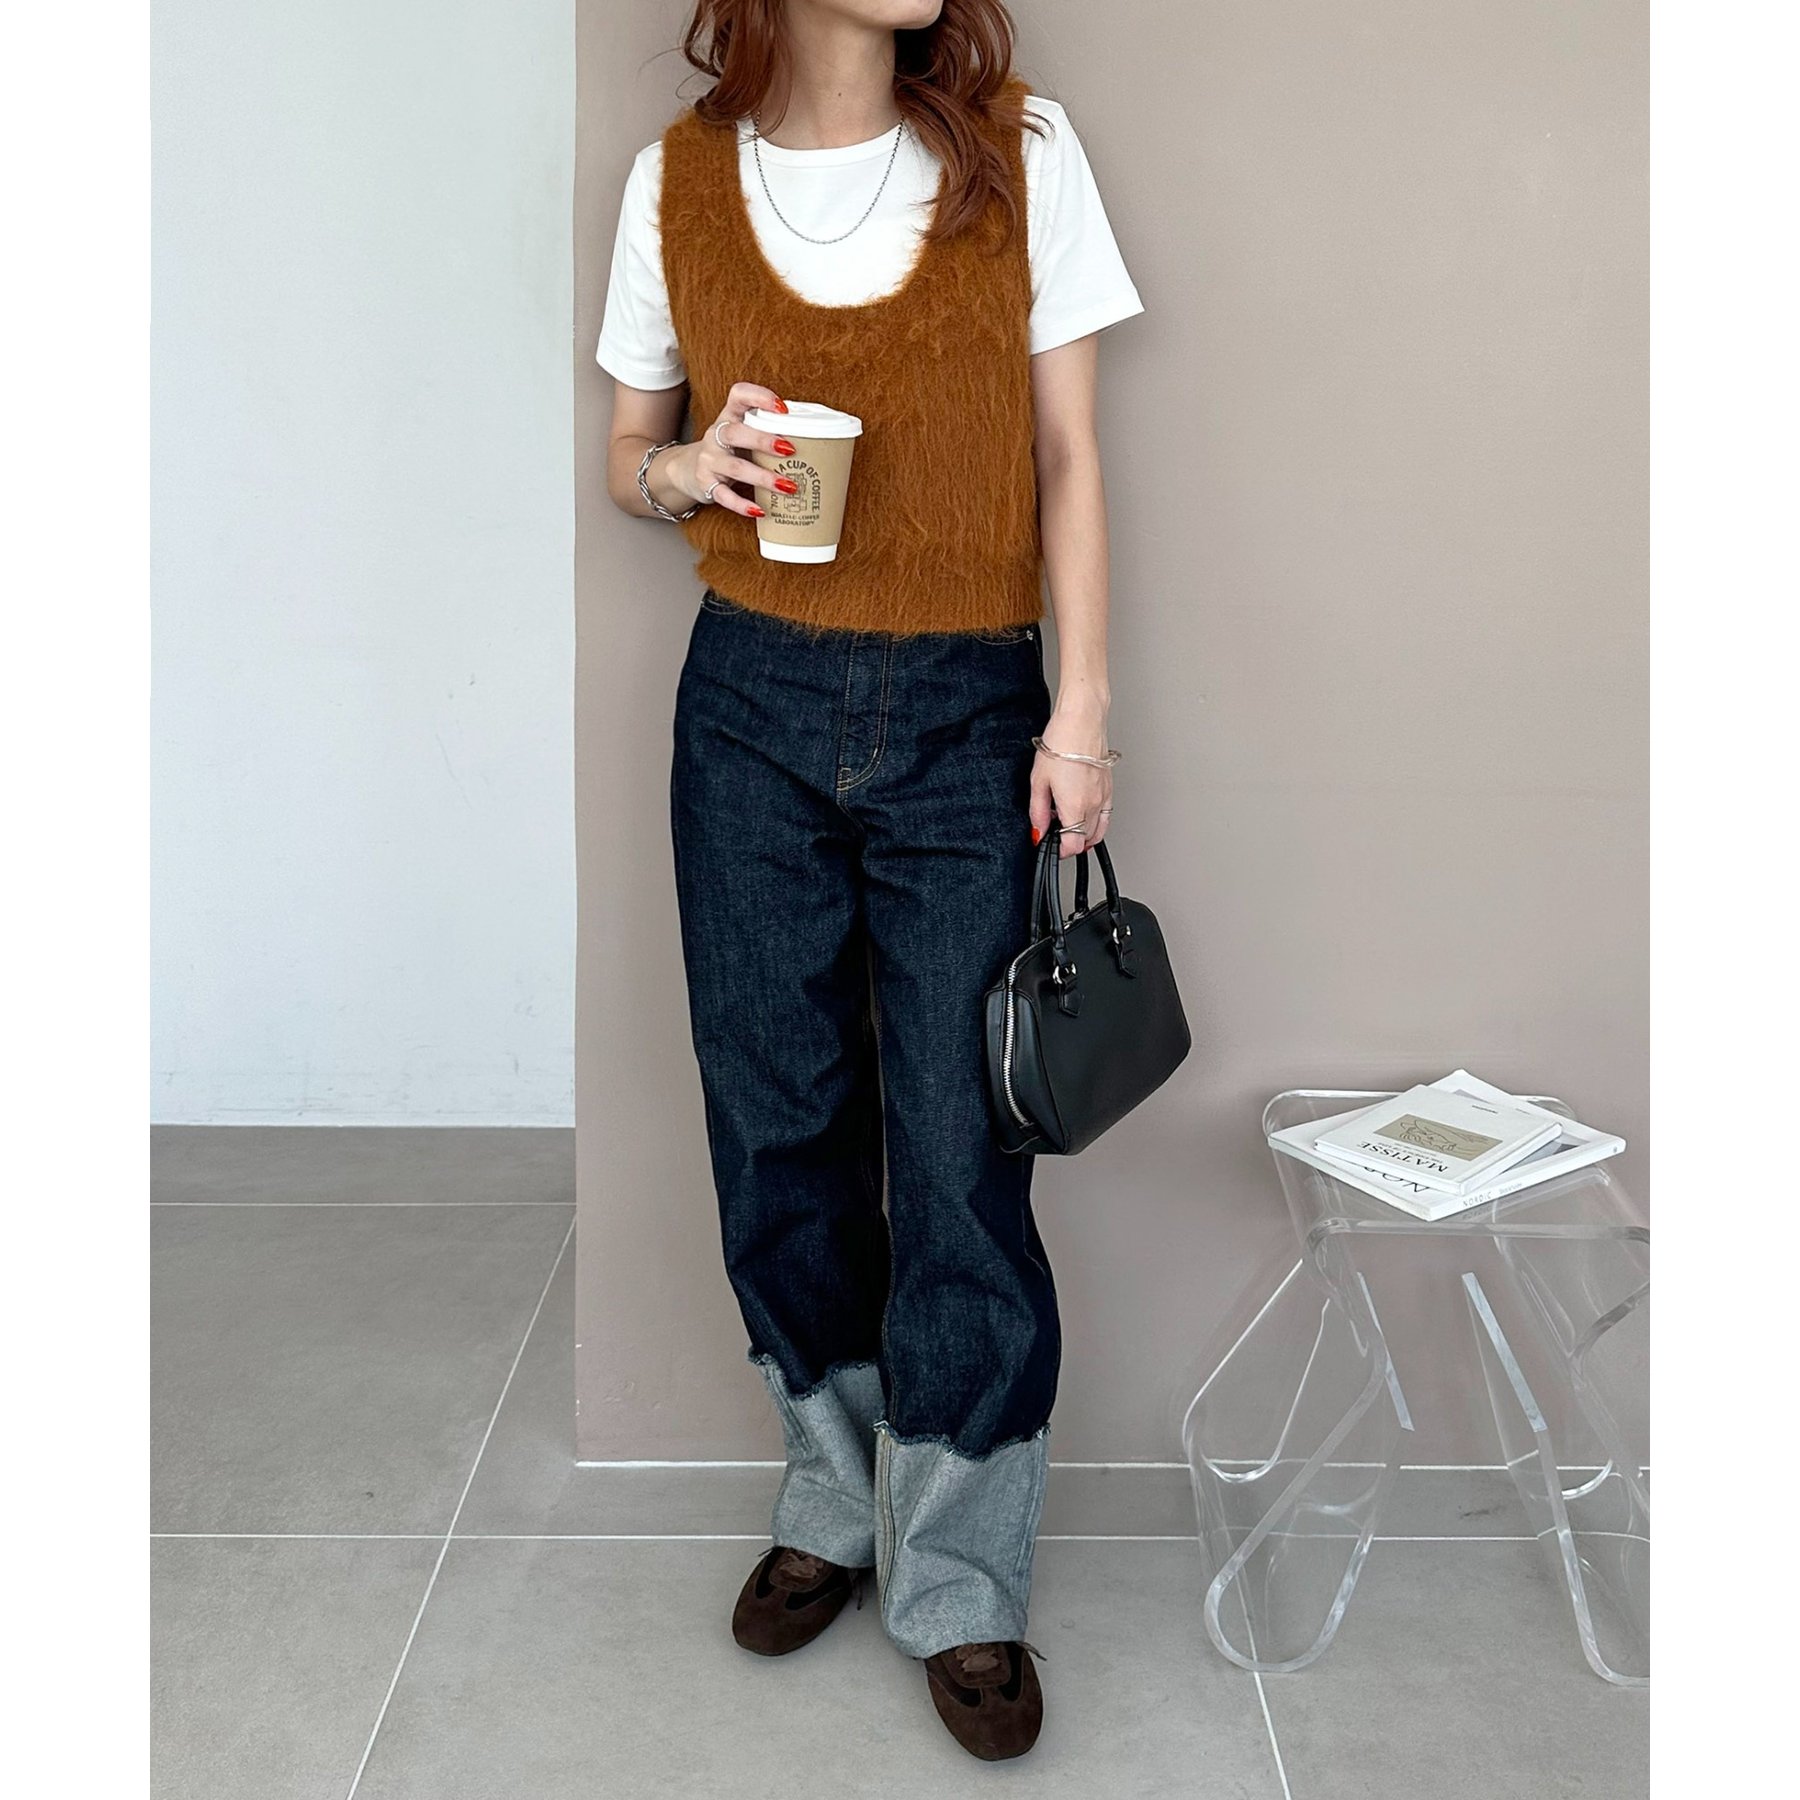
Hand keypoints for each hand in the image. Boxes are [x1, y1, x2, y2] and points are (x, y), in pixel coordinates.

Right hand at [657, 382, 800, 519]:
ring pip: (735, 467)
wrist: (688, 470)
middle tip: (790, 449)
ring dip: (763, 477)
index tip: (783, 408)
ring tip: (788, 486)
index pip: (738, 395)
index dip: (759, 396)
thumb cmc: (730, 450)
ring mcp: (709, 460)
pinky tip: (760, 511)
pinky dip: (743, 505)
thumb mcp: (743, 435)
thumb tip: (817, 443)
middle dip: (763, 440)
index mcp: (729, 416)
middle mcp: (716, 435)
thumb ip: (767, 433)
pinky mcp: (706, 484)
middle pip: (735, 432)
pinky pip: (724, 496)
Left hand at [1028, 697, 1113, 857]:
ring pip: (1099, 830)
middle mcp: (1094, 804)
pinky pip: (1106, 815)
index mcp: (1075, 806)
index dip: (1059, 851)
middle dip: (1069, 842)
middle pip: (1086, 840)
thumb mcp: (1038, 780)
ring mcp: (1104, 796)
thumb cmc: (1061, 742)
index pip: (1072, 846)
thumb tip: (1038, 831)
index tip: (1049, 846)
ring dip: (1084, 835)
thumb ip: (1038, 811)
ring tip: (1068, 826)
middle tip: (1053, 834)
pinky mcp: (1109, 786)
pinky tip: (1084, 816)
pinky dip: (1096, 823)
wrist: (1081, 720)